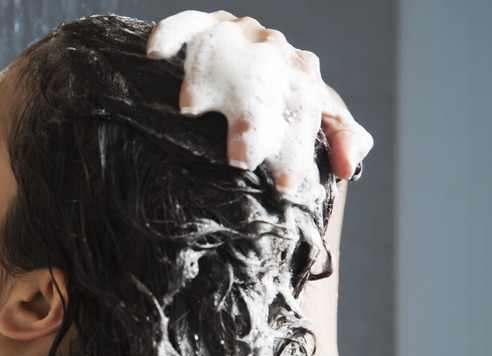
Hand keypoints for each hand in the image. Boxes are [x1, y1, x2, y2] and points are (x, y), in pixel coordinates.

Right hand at [147, 10, 372, 190]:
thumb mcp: (319, 123)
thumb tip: (345, 166)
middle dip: (252, 118)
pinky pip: (187, 23)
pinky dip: (171, 33)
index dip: (295, 148)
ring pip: (223, 48)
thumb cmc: (286, 107)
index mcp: (304, 75)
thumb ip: (343, 138)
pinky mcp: (204, 25)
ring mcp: (238, 35)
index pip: (304, 111)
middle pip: (264, 80)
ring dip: (205, 76)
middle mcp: (273, 50)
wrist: (262, 66)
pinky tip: (156, 52)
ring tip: (192, 109)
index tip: (283, 185)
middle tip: (242, 158)